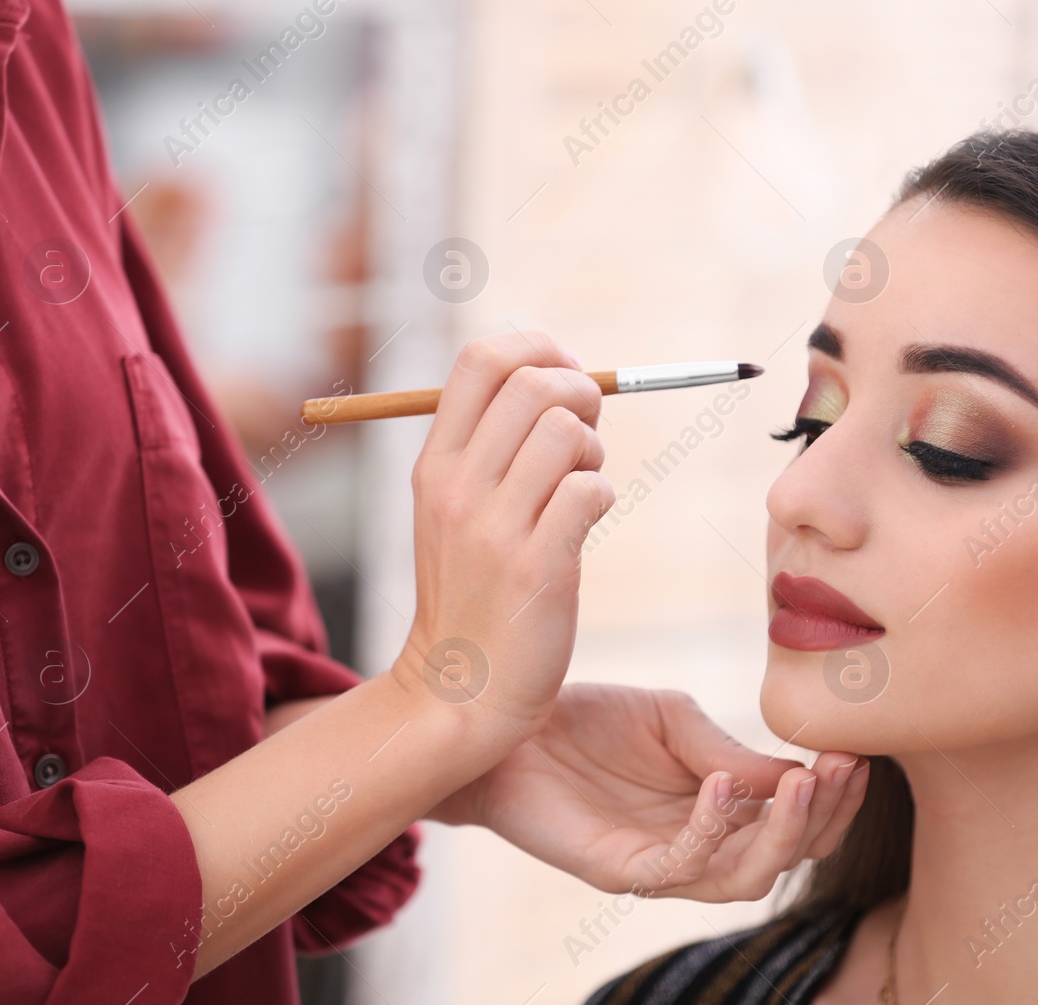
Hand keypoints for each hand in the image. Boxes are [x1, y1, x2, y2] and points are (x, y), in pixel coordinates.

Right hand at [387, 331, 613, 745]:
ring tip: (584, 484)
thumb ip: (495, 448)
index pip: (480, 358)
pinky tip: (589, 520)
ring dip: (594, 449)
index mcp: (435, 463)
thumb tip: (563, 382)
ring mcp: (493, 527)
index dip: (538, 347)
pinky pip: (588, 491)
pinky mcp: (535, 567)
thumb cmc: (476, 592)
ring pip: (565, 431)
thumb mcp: (459, 510)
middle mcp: (457, 486)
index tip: (567, 375)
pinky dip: (603, 494)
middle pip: (533, 384)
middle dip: (581, 393)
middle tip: (588, 435)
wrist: (460, 689)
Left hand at [430, 684, 870, 901]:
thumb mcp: (672, 718)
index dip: (832, 794)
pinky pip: (682, 865)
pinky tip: (722, 783)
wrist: (506, 724)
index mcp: (719, 808)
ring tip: (803, 780)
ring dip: (784, 833)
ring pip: (745, 878)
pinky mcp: (619, 869)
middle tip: (840, 768)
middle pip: (783, 858)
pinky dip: (712, 827)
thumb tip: (797, 773)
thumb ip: (727, 747)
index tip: (854, 752)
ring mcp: (660, 863)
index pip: (794, 820)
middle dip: (823, 817)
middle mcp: (697, 844)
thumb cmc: (586, 718)